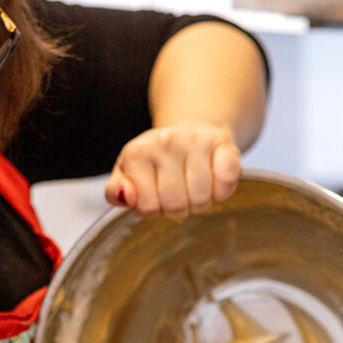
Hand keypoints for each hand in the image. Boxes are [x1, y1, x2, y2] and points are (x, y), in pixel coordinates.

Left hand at [105, 122, 241, 217]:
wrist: (189, 132)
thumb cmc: (157, 162)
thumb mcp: (128, 176)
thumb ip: (115, 191)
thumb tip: (126, 195)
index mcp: (136, 153)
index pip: (148, 207)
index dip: (155, 210)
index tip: (156, 196)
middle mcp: (164, 141)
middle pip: (176, 205)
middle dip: (179, 208)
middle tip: (178, 192)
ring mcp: (195, 140)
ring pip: (201, 197)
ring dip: (200, 201)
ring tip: (194, 186)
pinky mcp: (222, 142)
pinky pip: (227, 180)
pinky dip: (223, 190)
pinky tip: (214, 179)